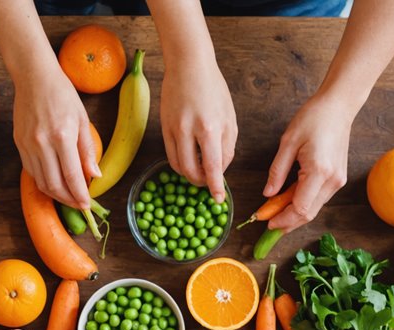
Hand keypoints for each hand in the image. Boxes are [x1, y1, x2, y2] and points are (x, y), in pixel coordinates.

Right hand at [13, 69, 99, 209]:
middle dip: (68, 200)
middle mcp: (42, 143)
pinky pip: (31, 171)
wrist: (34, 78)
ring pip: (40, 181)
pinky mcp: (18, 144)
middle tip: (79, 205)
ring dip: (55, 194)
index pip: (72, 176)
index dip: (80, 194)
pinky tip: (54, 182)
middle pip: (54, 185)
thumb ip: (87, 150)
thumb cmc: (62, 95)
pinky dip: (43, 181)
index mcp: (62, 136)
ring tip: (68, 196)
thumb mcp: (82, 120)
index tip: (87, 205)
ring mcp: (28, 145)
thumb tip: (94, 175)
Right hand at [160, 59, 236, 203]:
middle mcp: (189, 131)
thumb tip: (220, 168)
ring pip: (178, 166)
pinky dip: (180, 163)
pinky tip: (189, 160)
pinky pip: (170, 155)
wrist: (188, 65)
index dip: (215, 187)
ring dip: (189, 175)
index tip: (218, 199)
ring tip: (199, 172)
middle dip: (201, 182)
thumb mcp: (230, 117)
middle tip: (209, 183)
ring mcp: (173, 130)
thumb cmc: (213, 88)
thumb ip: (227, 146)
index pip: (213, 167)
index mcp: (210, 127)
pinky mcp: (162, 127)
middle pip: (192, 171)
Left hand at [262, 96, 353, 231]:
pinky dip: (303, 203)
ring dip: (294, 213)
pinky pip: (318, 198)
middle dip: (287, 222)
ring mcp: (338, 180)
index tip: (266, 222)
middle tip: (267, 222)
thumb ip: (277, 171)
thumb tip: (267, 194)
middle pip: (308, 214)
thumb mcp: (288, 143)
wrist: (338, 107)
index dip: (283, 219)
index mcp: (318, 171)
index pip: (300, 209)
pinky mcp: (338, 178)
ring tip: (274, 212)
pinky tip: (288, 200)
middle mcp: (332, 180)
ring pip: (314, 208)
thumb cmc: (313, 118)